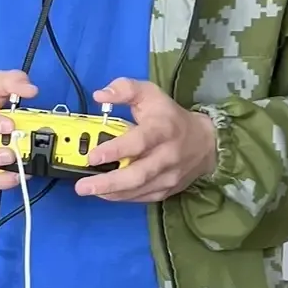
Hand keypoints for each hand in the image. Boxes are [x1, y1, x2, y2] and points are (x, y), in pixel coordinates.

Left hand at [75, 78, 217, 203]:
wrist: (205, 142)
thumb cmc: (170, 117)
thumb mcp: (150, 94)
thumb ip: (125, 89)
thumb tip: (100, 95)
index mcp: (163, 129)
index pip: (140, 142)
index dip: (116, 150)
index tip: (92, 156)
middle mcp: (167, 155)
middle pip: (137, 174)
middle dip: (108, 182)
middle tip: (82, 186)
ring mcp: (168, 176)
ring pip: (138, 189)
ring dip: (110, 192)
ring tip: (88, 190)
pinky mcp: (167, 189)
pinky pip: (141, 197)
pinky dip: (121, 197)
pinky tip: (104, 193)